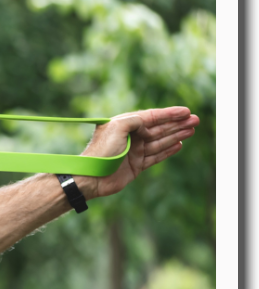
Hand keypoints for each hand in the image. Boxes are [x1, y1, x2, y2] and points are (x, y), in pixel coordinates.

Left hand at [74, 106, 199, 198]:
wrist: (92, 177)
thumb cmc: (101, 151)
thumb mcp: (117, 127)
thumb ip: (135, 121)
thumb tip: (148, 128)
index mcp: (123, 124)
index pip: (151, 116)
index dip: (169, 114)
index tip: (186, 111)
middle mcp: (130, 137)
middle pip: (158, 128)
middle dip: (177, 123)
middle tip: (195, 120)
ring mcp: (134, 151)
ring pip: (160, 141)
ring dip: (176, 135)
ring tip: (191, 130)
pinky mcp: (136, 165)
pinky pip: (156, 156)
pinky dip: (168, 150)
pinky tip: (179, 145)